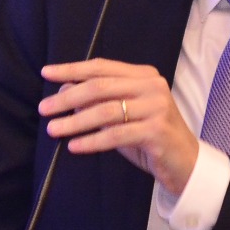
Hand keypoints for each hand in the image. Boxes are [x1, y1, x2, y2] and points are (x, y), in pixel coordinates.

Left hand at [40, 58, 199, 193]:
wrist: (185, 162)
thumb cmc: (149, 136)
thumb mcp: (123, 114)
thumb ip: (99, 101)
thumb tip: (62, 91)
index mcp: (143, 75)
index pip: (101, 67)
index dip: (72, 69)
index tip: (47, 73)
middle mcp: (152, 86)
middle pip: (100, 87)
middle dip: (67, 97)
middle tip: (44, 109)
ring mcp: (156, 107)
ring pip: (105, 111)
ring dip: (75, 121)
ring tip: (54, 130)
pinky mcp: (157, 131)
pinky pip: (116, 135)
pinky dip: (92, 141)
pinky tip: (75, 146)